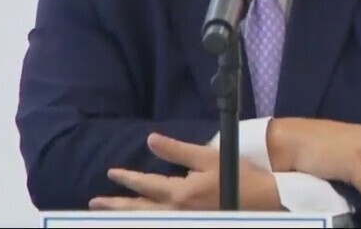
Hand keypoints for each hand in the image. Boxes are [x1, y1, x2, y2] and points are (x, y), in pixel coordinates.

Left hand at [89, 133, 281, 211]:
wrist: (266, 200)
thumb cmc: (237, 175)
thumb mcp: (207, 157)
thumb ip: (177, 150)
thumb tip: (150, 139)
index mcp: (181, 193)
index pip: (146, 185)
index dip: (127, 178)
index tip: (111, 173)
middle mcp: (179, 212)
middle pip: (140, 210)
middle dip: (117, 206)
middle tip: (95, 204)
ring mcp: (186, 221)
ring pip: (149, 220)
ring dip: (128, 216)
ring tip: (109, 214)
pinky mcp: (194, 223)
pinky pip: (163, 223)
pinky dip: (148, 220)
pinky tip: (141, 218)